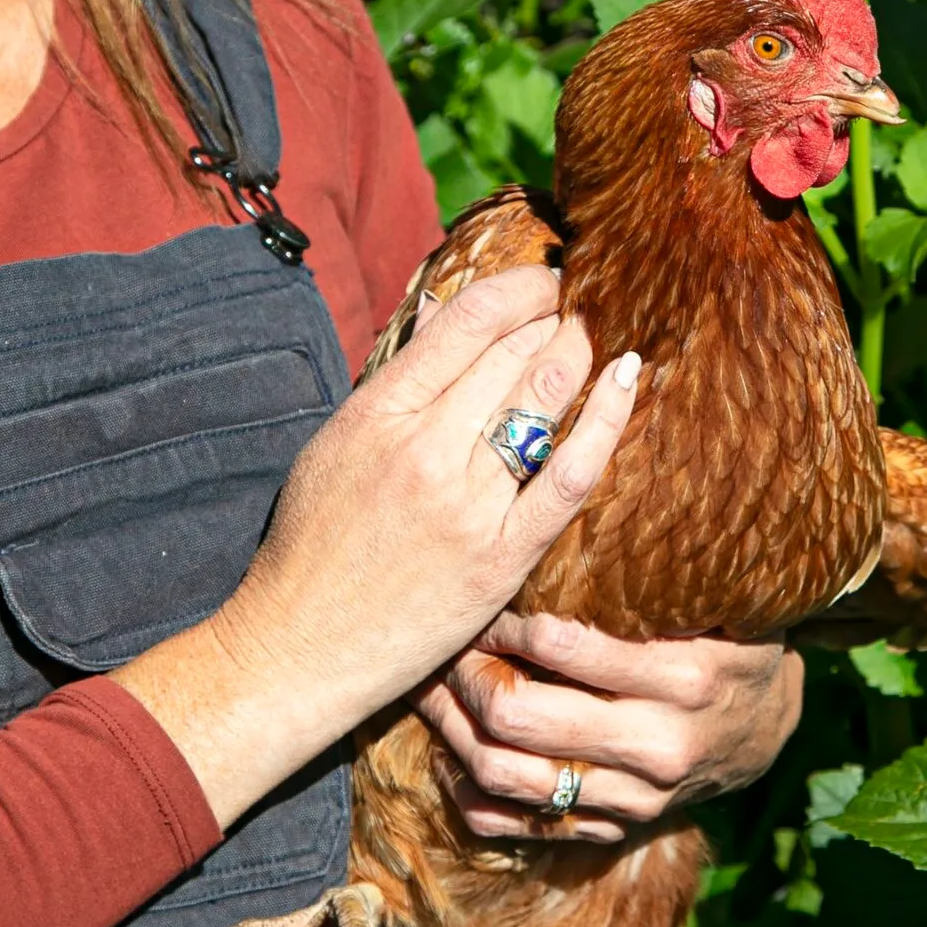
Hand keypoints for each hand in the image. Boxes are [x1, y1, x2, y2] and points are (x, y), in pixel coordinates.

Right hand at [121, 267, 639, 825]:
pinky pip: (571, 475)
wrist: (298, 647)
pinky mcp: (502, 556)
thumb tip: (447, 315)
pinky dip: (606, 419)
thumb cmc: (310, 545)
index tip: (544, 279)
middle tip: (578, 305)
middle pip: (514, 351)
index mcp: (378, 412)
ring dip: (580, 352)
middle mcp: (425, 448)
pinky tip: (628, 378)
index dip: (521, 286)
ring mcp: (467, 503)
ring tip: (595, 335)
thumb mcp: (335, 444)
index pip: (469, 320)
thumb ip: (395, 384)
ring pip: (546, 398)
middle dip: (555, 315)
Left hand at [412, 613, 804, 843]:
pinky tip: (450, 755)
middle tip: (452, 640)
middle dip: (468, 672)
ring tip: (434, 688)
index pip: (561, 645)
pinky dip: (471, 792)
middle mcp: (658, 743)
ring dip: (454, 729)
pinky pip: (518, 824)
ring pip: (507, 774)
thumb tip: (577, 502)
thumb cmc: (727, 644)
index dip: (505, 618)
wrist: (768, 732)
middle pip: (519, 716)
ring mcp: (633, 796)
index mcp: (684, 676)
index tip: (487, 594)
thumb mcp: (715, 603)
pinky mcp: (614, 827)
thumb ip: (654, 577)